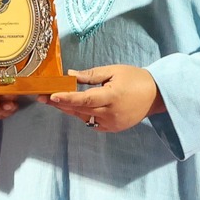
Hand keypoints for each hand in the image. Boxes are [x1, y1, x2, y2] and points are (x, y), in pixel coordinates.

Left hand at [47, 64, 162, 132]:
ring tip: (54, 101)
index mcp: (112, 96)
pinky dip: (82, 115)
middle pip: (80, 109)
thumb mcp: (114, 71)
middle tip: (42, 97)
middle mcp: (111, 113)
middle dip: (60, 103)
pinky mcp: (112, 128)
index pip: (85, 99)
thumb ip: (91, 75)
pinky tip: (74, 107)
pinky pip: (92, 122)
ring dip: (68, 109)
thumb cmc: (135, 79)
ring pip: (83, 117)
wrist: (156, 95)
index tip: (51, 96)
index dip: (67, 98)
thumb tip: (70, 75)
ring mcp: (112, 123)